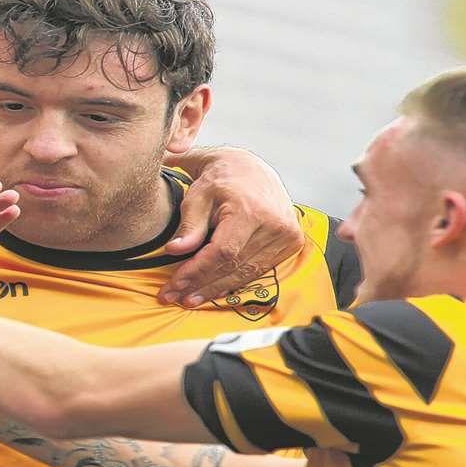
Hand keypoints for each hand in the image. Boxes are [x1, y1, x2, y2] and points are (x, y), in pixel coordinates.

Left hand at [160, 148, 301, 307]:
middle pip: (234, 266)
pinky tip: (213, 289)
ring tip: (189, 298)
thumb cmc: (222, 178)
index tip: (175, 284)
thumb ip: (189, 225)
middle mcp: (275, 224)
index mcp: (252, 210)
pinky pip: (258, 269)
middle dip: (201, 284)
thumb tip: (175, 251)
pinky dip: (234, 281)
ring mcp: (287, 235)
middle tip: (175, 296)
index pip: (223, 252)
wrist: (250, 167)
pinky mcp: (291, 242)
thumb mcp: (199, 195)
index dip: (197, 271)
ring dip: (215, 288)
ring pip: (246, 272)